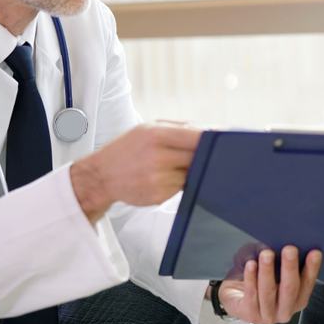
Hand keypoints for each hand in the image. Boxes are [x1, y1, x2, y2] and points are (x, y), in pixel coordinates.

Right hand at [70, 123, 200, 222]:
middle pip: (198, 156)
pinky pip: (181, 187)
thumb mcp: (148, 128)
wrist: (102, 175)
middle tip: (202, 154)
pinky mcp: (159, 195)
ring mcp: (159, 178)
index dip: (213, 139)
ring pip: (191, 173)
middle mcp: (158, 156)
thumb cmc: (127, 149)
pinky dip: (179, 182)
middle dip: (202, 155)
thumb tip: (211, 131)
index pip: (197, 136)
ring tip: (172, 165)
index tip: (222, 141)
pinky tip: (165, 177)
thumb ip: (180, 128)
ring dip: (190, 170)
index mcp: (156, 134)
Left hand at [218, 246, 321, 323]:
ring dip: (267, 271)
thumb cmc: (260, 278)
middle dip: (290, 268)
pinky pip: (251, 295)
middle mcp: (286, 311)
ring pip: (269, 292)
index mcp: (298, 300)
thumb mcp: (275, 269)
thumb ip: (284, 261)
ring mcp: (268, 316)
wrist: (236, 294)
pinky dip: (251, 278)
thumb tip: (288, 240)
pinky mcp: (250, 315)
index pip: (307, 284)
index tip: (314, 252)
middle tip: (289, 249)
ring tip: (266, 254)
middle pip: (290, 289)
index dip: (311, 268)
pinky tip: (251, 264)